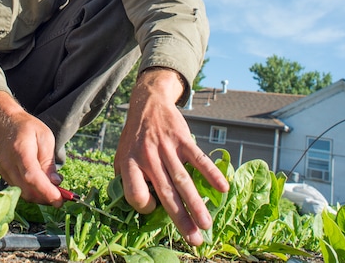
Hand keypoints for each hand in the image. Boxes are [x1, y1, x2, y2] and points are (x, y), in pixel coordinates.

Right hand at [0, 91, 62, 205]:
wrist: (5, 122)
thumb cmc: (28, 128)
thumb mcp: (45, 138)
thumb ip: (48, 161)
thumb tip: (55, 183)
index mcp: (21, 151)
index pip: (32, 177)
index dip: (46, 191)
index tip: (60, 200)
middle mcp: (9, 164)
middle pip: (27, 190)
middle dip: (46, 198)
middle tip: (62, 197)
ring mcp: (4, 171)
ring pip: (22, 194)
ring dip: (40, 197)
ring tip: (54, 190)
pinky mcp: (4, 175)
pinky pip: (18, 189)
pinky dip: (32, 192)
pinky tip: (42, 186)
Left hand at [114, 68, 228, 245]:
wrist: (147, 104)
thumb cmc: (135, 138)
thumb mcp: (122, 156)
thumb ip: (127, 180)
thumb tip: (142, 210)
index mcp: (130, 163)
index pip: (134, 193)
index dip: (144, 205)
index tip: (153, 207)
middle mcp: (147, 157)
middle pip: (165, 193)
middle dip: (180, 219)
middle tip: (194, 240)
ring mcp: (166, 148)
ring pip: (183, 180)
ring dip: (196, 204)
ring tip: (206, 225)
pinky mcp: (182, 139)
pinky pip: (198, 158)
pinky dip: (211, 173)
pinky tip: (223, 189)